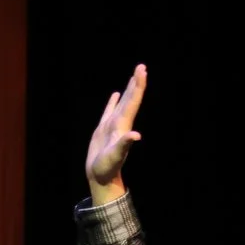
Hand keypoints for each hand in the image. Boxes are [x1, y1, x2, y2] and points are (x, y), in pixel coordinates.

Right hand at [85, 64, 144, 201]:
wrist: (101, 177)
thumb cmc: (108, 168)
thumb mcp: (116, 156)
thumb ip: (124, 145)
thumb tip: (136, 136)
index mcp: (124, 125)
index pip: (133, 101)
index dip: (138, 86)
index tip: (142, 71)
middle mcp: (121, 123)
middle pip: (131, 98)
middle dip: (136, 82)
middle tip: (142, 66)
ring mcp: (112, 126)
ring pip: (122, 103)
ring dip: (128, 89)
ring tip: (133, 76)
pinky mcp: (103, 130)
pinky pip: (109, 111)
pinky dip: (113, 102)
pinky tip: (116, 94)